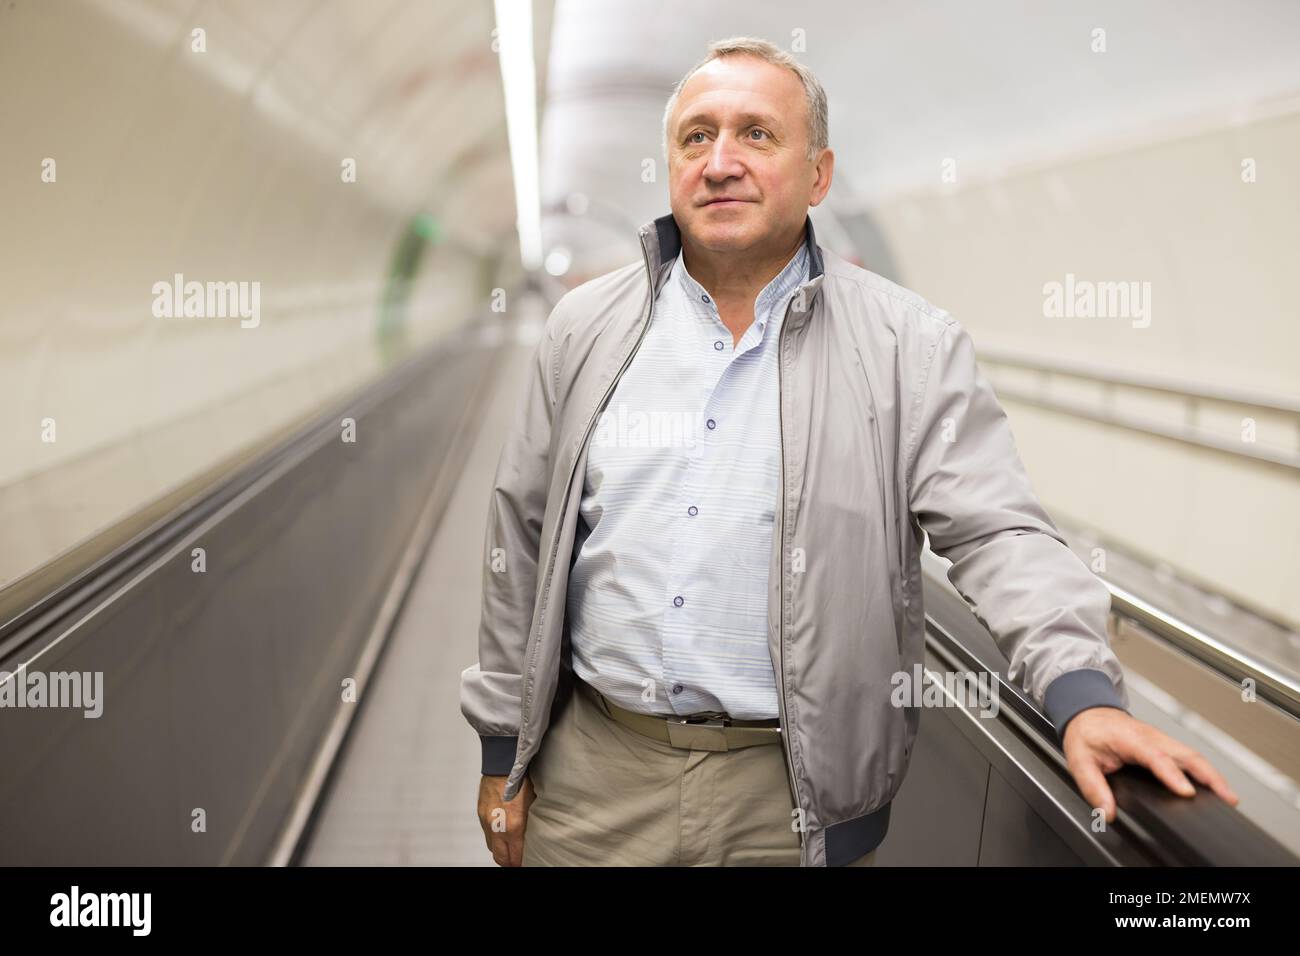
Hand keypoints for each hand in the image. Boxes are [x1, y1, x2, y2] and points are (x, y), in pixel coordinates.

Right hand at [477, 774, 534, 865]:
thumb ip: (532, 822)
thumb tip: (536, 834)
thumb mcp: (534, 802)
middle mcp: (498, 827)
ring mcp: (487, 822)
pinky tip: (502, 834)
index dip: (521, 862)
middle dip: (510, 863)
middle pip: (501, 858)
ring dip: (500, 852)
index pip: (515, 857)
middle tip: (517, 862)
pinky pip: (486, 834)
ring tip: (510, 850)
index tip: (526, 862)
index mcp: (514, 825)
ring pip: (491, 848)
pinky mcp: (481, 814)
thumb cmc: (521, 779)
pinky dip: (494, 838)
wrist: (502, 763)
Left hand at [1062, 707, 1239, 822]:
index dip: (1172, 775)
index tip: (1186, 791)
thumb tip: (1106, 812)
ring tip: (1229, 798)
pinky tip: (1215, 787)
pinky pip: (1189, 757)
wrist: (1087, 713)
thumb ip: (1092, 787)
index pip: (1155, 757)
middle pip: (1186, 754)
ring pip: (1193, 755)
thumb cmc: (1086, 733)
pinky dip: (1205, 772)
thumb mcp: (1079, 760)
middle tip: (1227, 797)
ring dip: (1213, 775)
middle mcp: (1151, 737)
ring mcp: (1161, 740)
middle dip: (1209, 776)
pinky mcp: (1165, 745)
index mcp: (1130, 739)